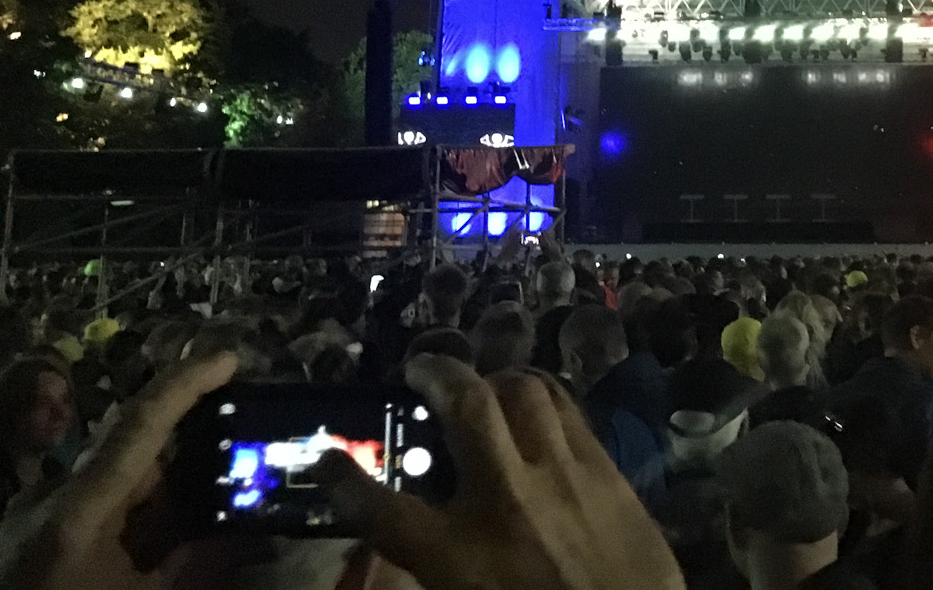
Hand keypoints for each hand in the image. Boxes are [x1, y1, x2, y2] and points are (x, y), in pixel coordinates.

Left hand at [0, 351, 239, 589]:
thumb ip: (185, 566)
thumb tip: (235, 539)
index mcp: (81, 504)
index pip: (142, 422)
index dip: (187, 381)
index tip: (230, 356)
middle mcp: (55, 493)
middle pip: (132, 447)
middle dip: (187, 438)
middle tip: (238, 435)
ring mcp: (36, 512)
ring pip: (115, 478)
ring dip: (161, 481)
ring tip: (210, 490)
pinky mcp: (28, 535)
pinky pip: (93, 505)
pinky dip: (132, 511)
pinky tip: (156, 536)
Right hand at [314, 356, 683, 589]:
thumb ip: (439, 563)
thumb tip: (422, 530)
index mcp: (459, 558)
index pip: (382, 511)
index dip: (345, 483)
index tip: (326, 462)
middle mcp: (507, 501)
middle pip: (464, 404)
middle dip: (435, 373)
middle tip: (419, 369)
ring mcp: (563, 476)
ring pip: (523, 390)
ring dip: (493, 379)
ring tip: (481, 384)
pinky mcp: (606, 471)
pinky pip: (567, 408)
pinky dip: (540, 396)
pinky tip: (532, 404)